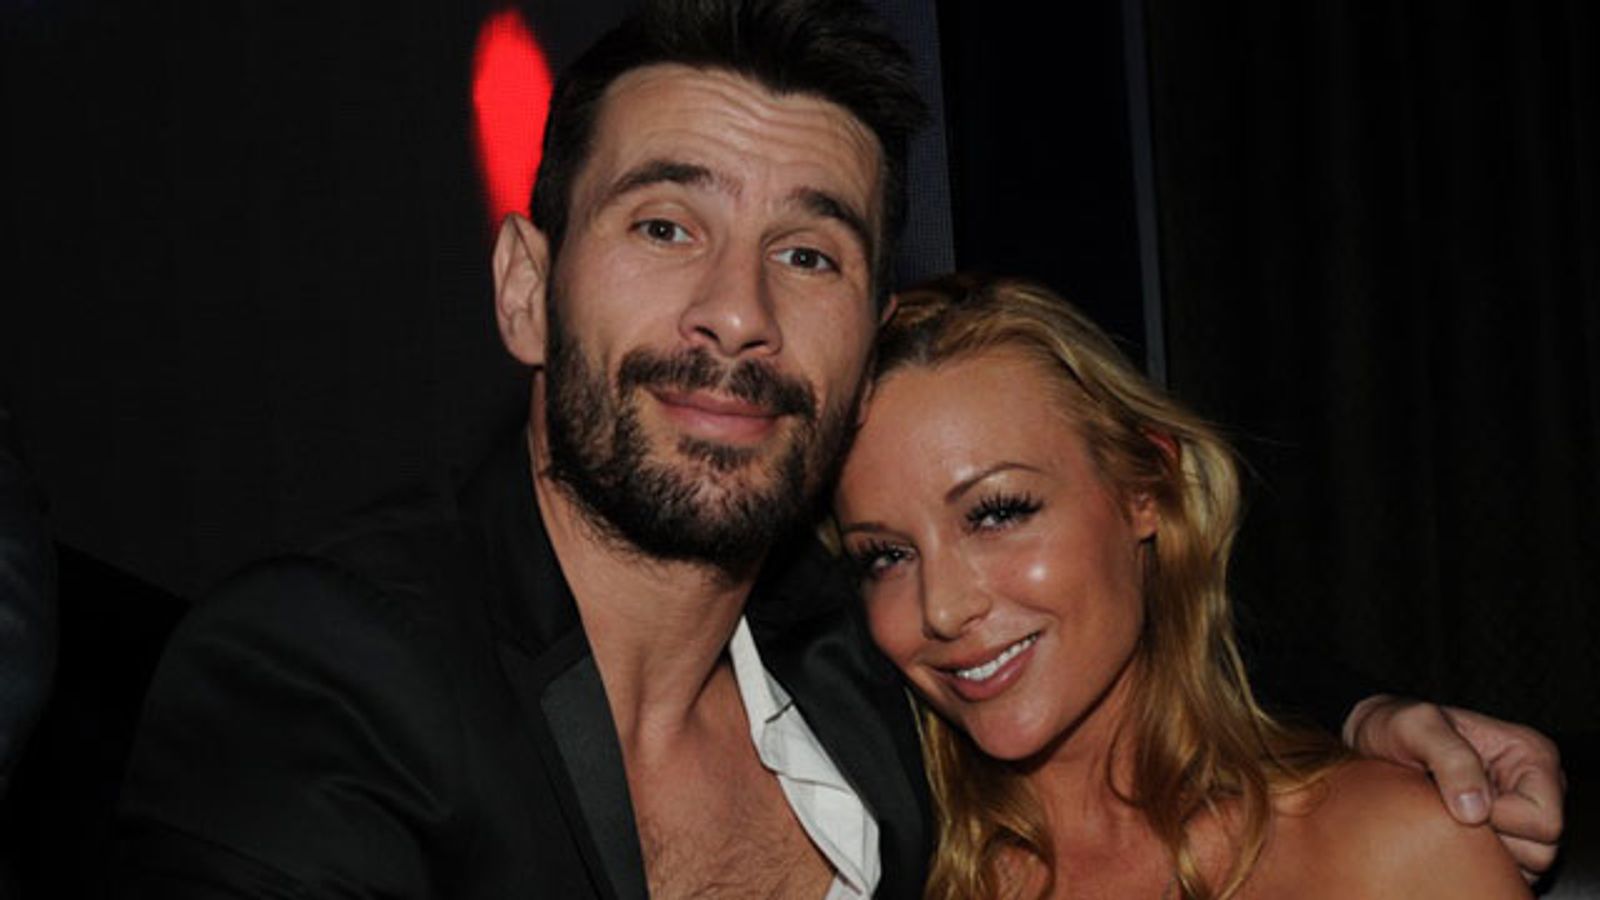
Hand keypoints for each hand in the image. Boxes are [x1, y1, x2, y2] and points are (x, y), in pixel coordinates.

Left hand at [1343, 694, 1564, 882]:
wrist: (1371, 742)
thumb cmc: (1395, 728)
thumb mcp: (1414, 726)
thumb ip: (1449, 757)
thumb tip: (1476, 811)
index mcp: (1533, 756)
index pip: (1544, 821)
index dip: (1502, 819)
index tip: (1456, 798)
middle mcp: (1535, 788)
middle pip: (1541, 851)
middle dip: (1492, 840)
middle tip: (1448, 809)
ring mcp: (1520, 817)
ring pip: (1525, 866)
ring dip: (1481, 852)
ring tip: (1446, 818)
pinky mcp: (1501, 838)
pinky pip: (1501, 872)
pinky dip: (1474, 861)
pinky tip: (1447, 831)